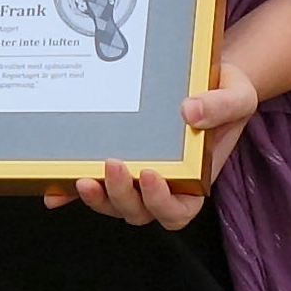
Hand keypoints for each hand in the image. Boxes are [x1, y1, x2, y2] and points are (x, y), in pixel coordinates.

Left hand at [45, 57, 259, 231]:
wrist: (209, 79)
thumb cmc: (227, 95)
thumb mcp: (236, 97)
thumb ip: (220, 107)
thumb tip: (190, 111)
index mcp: (193, 181)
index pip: (178, 211)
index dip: (161, 203)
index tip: (151, 175)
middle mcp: (163, 186)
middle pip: (138, 212)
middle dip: (122, 196)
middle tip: (113, 165)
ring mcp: (136, 178)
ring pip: (114, 204)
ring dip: (97, 199)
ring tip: (82, 179)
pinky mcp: (114, 165)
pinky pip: (93, 185)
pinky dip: (71, 193)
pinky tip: (54, 190)